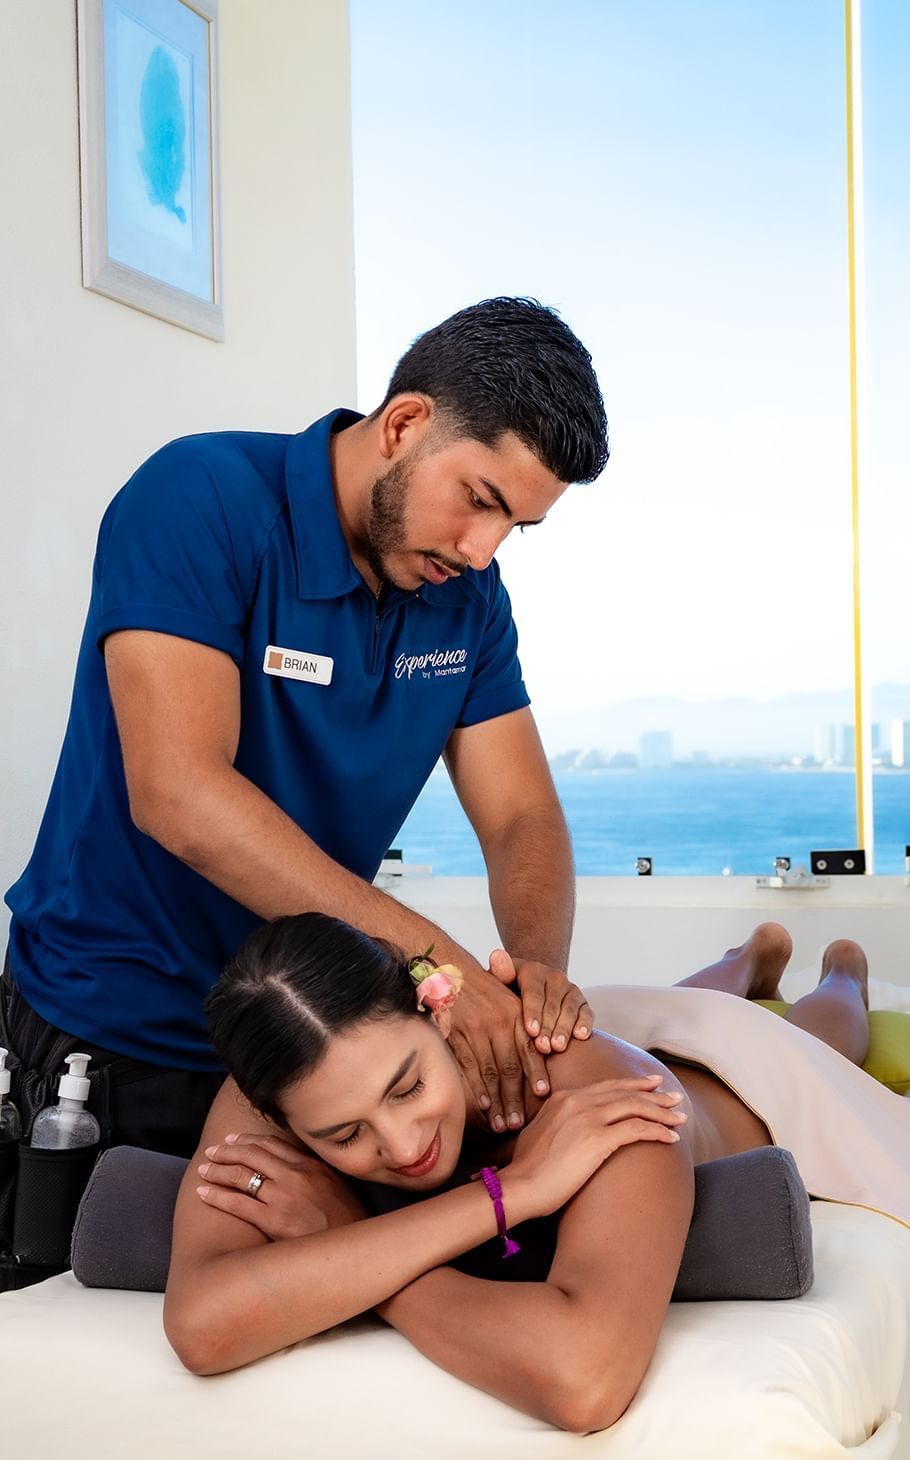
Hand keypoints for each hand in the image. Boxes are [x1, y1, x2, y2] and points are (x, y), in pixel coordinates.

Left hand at [195, 1131, 364, 1238]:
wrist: (353, 1249)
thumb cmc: (348, 1223)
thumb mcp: (337, 1187)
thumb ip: (316, 1174)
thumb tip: (298, 1170)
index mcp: (312, 1165)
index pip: (273, 1144)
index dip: (249, 1140)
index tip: (233, 1140)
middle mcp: (296, 1175)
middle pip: (253, 1154)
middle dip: (228, 1151)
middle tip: (212, 1151)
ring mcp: (284, 1196)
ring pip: (241, 1175)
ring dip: (218, 1169)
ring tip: (203, 1169)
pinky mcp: (274, 1220)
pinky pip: (238, 1203)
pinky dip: (217, 1196)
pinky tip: (203, 1193)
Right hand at [448, 965, 548, 1133]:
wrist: (449, 968)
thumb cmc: (483, 989)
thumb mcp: (507, 999)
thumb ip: (522, 1024)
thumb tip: (542, 1053)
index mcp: (515, 1014)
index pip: (529, 1047)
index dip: (537, 1072)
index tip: (543, 1094)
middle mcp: (499, 1022)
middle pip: (511, 1067)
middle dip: (516, 1098)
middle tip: (520, 1123)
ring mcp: (477, 1029)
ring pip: (490, 1071)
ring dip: (498, 1101)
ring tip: (503, 1124)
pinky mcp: (456, 1034)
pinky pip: (469, 1066)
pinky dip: (477, 1087)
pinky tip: (484, 1105)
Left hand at [490, 950, 593, 1055]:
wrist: (532, 987)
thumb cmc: (509, 989)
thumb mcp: (500, 980)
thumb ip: (500, 971)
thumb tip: (496, 955)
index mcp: (532, 970)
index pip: (533, 992)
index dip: (533, 1012)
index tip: (531, 1031)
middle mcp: (554, 977)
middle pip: (552, 1004)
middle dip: (547, 1027)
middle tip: (542, 1046)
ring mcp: (570, 988)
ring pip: (569, 1009)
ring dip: (564, 1029)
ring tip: (558, 1046)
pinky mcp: (582, 1001)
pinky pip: (586, 1012)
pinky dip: (585, 1023)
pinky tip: (580, 1036)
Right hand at [502, 1074, 687, 1221]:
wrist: (520, 1185)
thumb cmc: (526, 1169)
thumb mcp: (537, 1132)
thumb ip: (554, 1122)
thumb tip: (563, 1127)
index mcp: (563, 1098)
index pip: (605, 1086)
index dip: (630, 1085)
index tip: (649, 1085)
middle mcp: (577, 1102)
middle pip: (624, 1092)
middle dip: (652, 1094)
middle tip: (672, 1095)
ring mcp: (588, 1118)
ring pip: (635, 1106)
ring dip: (661, 1110)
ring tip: (679, 1116)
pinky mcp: (598, 1139)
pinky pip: (637, 1129)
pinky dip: (658, 1130)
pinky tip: (671, 1137)